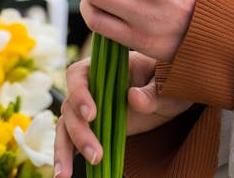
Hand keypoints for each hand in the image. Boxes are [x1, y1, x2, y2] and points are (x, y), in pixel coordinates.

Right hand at [54, 51, 192, 175]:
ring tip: (64, 175)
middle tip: (95, 155)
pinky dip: (66, 157)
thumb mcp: (165, 86)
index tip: (91, 115)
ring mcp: (89, 108)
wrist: (170, 96)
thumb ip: (151, 92)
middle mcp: (90, 86)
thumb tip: (133, 98)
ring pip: (66, 127)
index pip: (78, 74)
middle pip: (70, 107)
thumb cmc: (167, 81)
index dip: (80, 94)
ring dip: (64, 150)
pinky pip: (72, 141)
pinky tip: (64, 175)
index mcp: (103, 66)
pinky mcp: (91, 128)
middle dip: (79, 133)